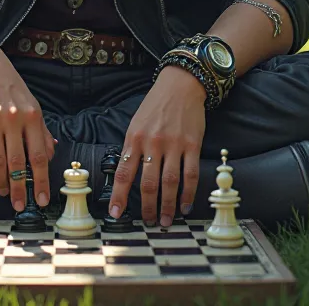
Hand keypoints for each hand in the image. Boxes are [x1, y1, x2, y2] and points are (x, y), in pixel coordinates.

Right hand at [0, 39, 55, 212]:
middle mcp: (12, 119)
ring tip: (5, 192)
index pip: (39, 155)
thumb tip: (50, 155)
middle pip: (17, 163)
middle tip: (21, 206)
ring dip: (1, 182)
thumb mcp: (32, 104)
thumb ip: (41, 130)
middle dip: (20, 189)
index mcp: (32, 115)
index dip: (42, 180)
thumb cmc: (11, 87)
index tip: (43, 199)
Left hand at [109, 65, 206, 227]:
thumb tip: (125, 177)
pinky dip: (188, 194)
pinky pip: (190, 174)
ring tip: (167, 220)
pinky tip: (185, 205)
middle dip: (147, 207)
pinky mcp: (192, 144)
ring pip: (169, 182)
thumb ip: (132, 149)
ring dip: (168, 206)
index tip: (115, 213)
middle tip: (149, 222)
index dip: (119, 195)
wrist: (180, 85)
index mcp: (134, 138)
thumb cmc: (155, 106)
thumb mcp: (136, 124)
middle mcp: (153, 142)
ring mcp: (174, 144)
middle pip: (148, 183)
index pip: (124, 172)